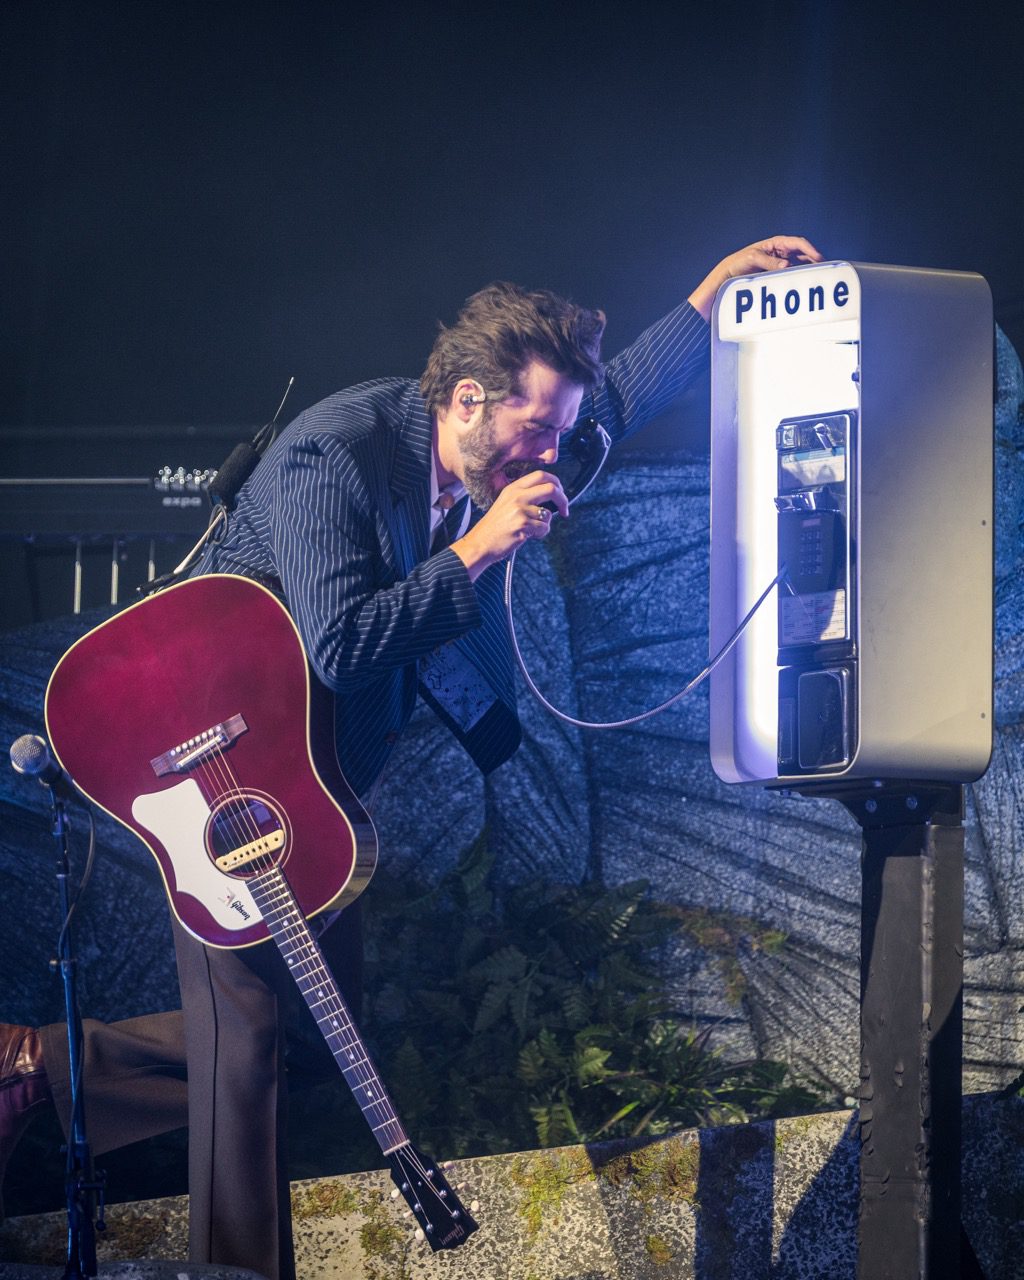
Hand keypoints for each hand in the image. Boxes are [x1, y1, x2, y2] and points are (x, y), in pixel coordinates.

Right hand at [451, 471, 567, 580]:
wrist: (480, 543)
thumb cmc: (495, 527)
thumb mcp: (506, 503)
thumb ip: (525, 496)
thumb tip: (551, 494)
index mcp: (513, 488)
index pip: (541, 475)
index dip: (555, 483)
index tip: (560, 493)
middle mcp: (517, 496)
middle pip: (551, 489)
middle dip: (563, 500)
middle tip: (564, 510)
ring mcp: (520, 510)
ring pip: (548, 514)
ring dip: (545, 524)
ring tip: (531, 530)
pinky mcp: (523, 524)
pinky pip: (544, 528)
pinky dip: (540, 534)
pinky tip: (527, 536)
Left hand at [688, 236, 823, 320]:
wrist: (722, 281)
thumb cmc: (734, 266)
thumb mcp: (750, 259)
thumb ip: (768, 261)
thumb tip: (787, 264)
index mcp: (773, 244)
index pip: (797, 243)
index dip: (810, 250)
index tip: (819, 258)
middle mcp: (778, 254)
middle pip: (802, 255)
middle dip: (814, 260)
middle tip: (824, 269)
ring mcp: (778, 267)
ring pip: (798, 267)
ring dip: (808, 271)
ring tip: (818, 279)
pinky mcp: (774, 280)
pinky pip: (790, 278)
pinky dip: (798, 281)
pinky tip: (804, 287)